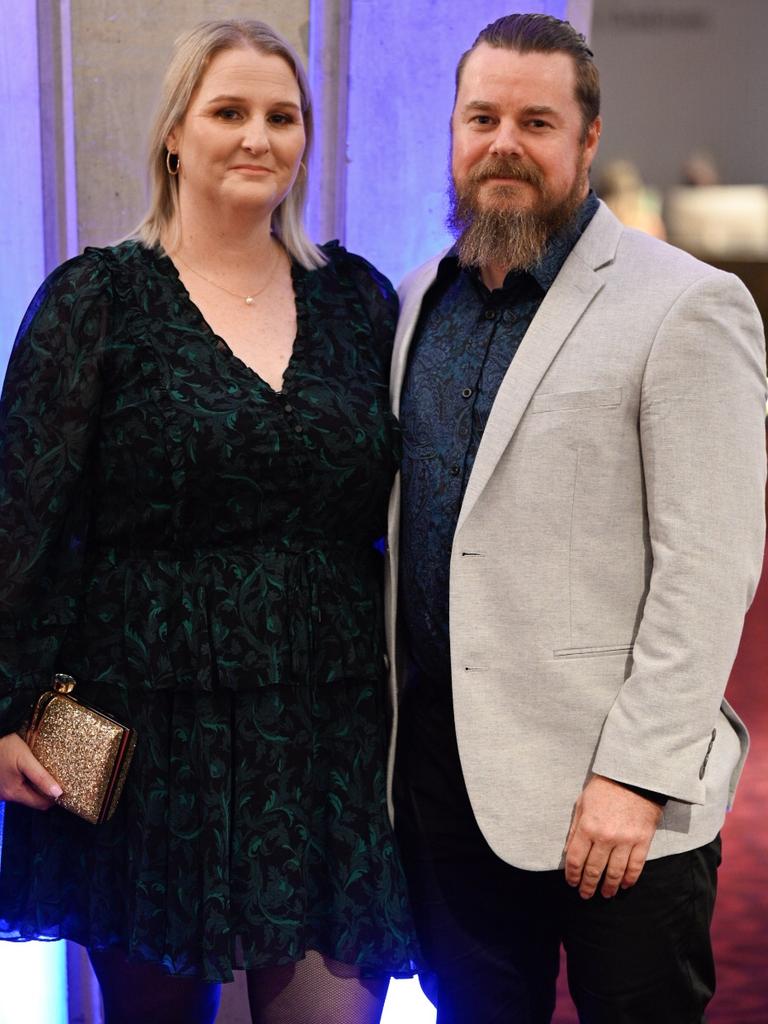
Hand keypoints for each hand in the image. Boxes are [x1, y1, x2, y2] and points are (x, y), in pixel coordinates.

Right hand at [0, 732, 62, 809]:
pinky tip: (30, 771)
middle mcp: (6, 796)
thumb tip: (58, 793)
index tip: (63, 787)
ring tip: (44, 772)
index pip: (41, 804)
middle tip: (56, 777)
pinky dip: (27, 782)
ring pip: (26, 794)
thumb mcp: (26, 759)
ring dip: (36, 786)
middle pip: (33, 800)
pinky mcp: (1, 785)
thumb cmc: (7, 746)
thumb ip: (41, 777)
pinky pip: (18, 788)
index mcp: (13, 793)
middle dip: (45, 791)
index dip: (54, 797)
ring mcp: (2, 792)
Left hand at [564, 774, 662, 898]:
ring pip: (614, 873)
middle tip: (585, 895)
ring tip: (605, 894)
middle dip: (588, 885)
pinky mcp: (643, 841)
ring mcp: (625, 841)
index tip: (571, 882)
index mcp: (587, 827)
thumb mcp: (582, 804)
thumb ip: (575, 829)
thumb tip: (569, 853)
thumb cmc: (604, 788)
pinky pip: (636, 867)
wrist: (634, 777)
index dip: (572, 875)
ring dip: (608, 887)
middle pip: (594, 870)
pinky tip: (624, 885)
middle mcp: (605, 837)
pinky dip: (629, 879)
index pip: (575, 859)